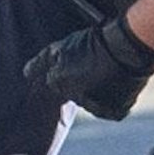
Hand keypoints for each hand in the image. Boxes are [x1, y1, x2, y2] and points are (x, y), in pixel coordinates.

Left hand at [23, 16, 153, 121]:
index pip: (57, 86)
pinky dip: (115, 100)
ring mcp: (95, 107)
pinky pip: (112, 110)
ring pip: (94, 104)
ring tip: (109, 74)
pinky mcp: (114, 112)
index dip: (69, 73)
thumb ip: (41, 62)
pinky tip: (118, 85)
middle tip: (96, 68)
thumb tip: (25, 74)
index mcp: (59, 83)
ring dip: (98, 94)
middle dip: (83, 84)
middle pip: (76, 95)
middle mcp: (75, 98)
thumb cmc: (96, 42)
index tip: (81, 65)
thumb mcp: (62, 47)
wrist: (128, 47)